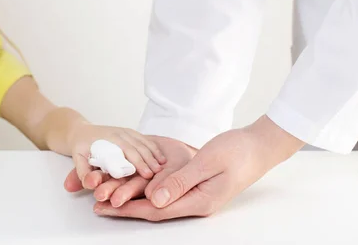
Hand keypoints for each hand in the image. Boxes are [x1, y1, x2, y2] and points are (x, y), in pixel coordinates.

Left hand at [66, 123, 166, 185]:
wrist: (81, 131)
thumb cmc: (80, 146)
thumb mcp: (77, 158)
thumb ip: (82, 172)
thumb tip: (90, 184)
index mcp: (108, 139)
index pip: (126, 151)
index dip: (138, 163)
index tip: (147, 175)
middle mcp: (119, 133)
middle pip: (137, 146)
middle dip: (148, 160)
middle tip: (158, 174)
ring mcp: (125, 131)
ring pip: (143, 142)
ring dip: (154, 154)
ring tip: (162, 167)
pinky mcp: (130, 132)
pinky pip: (144, 139)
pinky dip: (154, 148)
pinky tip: (162, 157)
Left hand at [93, 115, 304, 220]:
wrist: (259, 146)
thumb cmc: (237, 151)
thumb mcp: (207, 162)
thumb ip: (180, 181)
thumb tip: (153, 199)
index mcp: (199, 202)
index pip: (155, 210)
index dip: (128, 209)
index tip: (105, 207)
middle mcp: (196, 204)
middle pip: (153, 210)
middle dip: (124, 207)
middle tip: (97, 204)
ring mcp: (197, 198)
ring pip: (158, 202)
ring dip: (133, 199)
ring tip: (108, 195)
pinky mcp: (196, 188)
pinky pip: (166, 192)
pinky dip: (147, 190)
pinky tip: (133, 185)